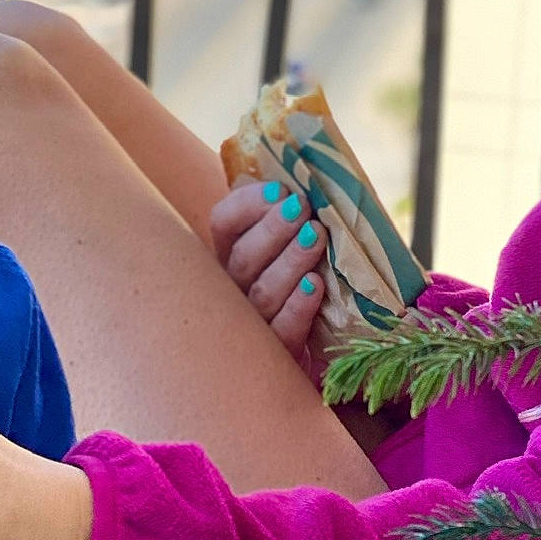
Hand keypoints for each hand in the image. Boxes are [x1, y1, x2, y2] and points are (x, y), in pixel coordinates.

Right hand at [210, 180, 327, 366]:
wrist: (301, 355)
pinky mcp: (277, 353)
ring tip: (315, 236)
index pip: (224, 223)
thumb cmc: (298, 286)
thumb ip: (293, 220)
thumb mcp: (288, 250)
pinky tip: (315, 285)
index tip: (280, 191)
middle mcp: (233, 289)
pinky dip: (297, 306)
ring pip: (262, 292)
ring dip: (290, 261)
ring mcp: (252, 324)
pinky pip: (282, 330)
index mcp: (231, 256)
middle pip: (243, 257)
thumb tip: (316, 184)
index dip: (247, 204)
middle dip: (273, 229)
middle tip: (302, 207)